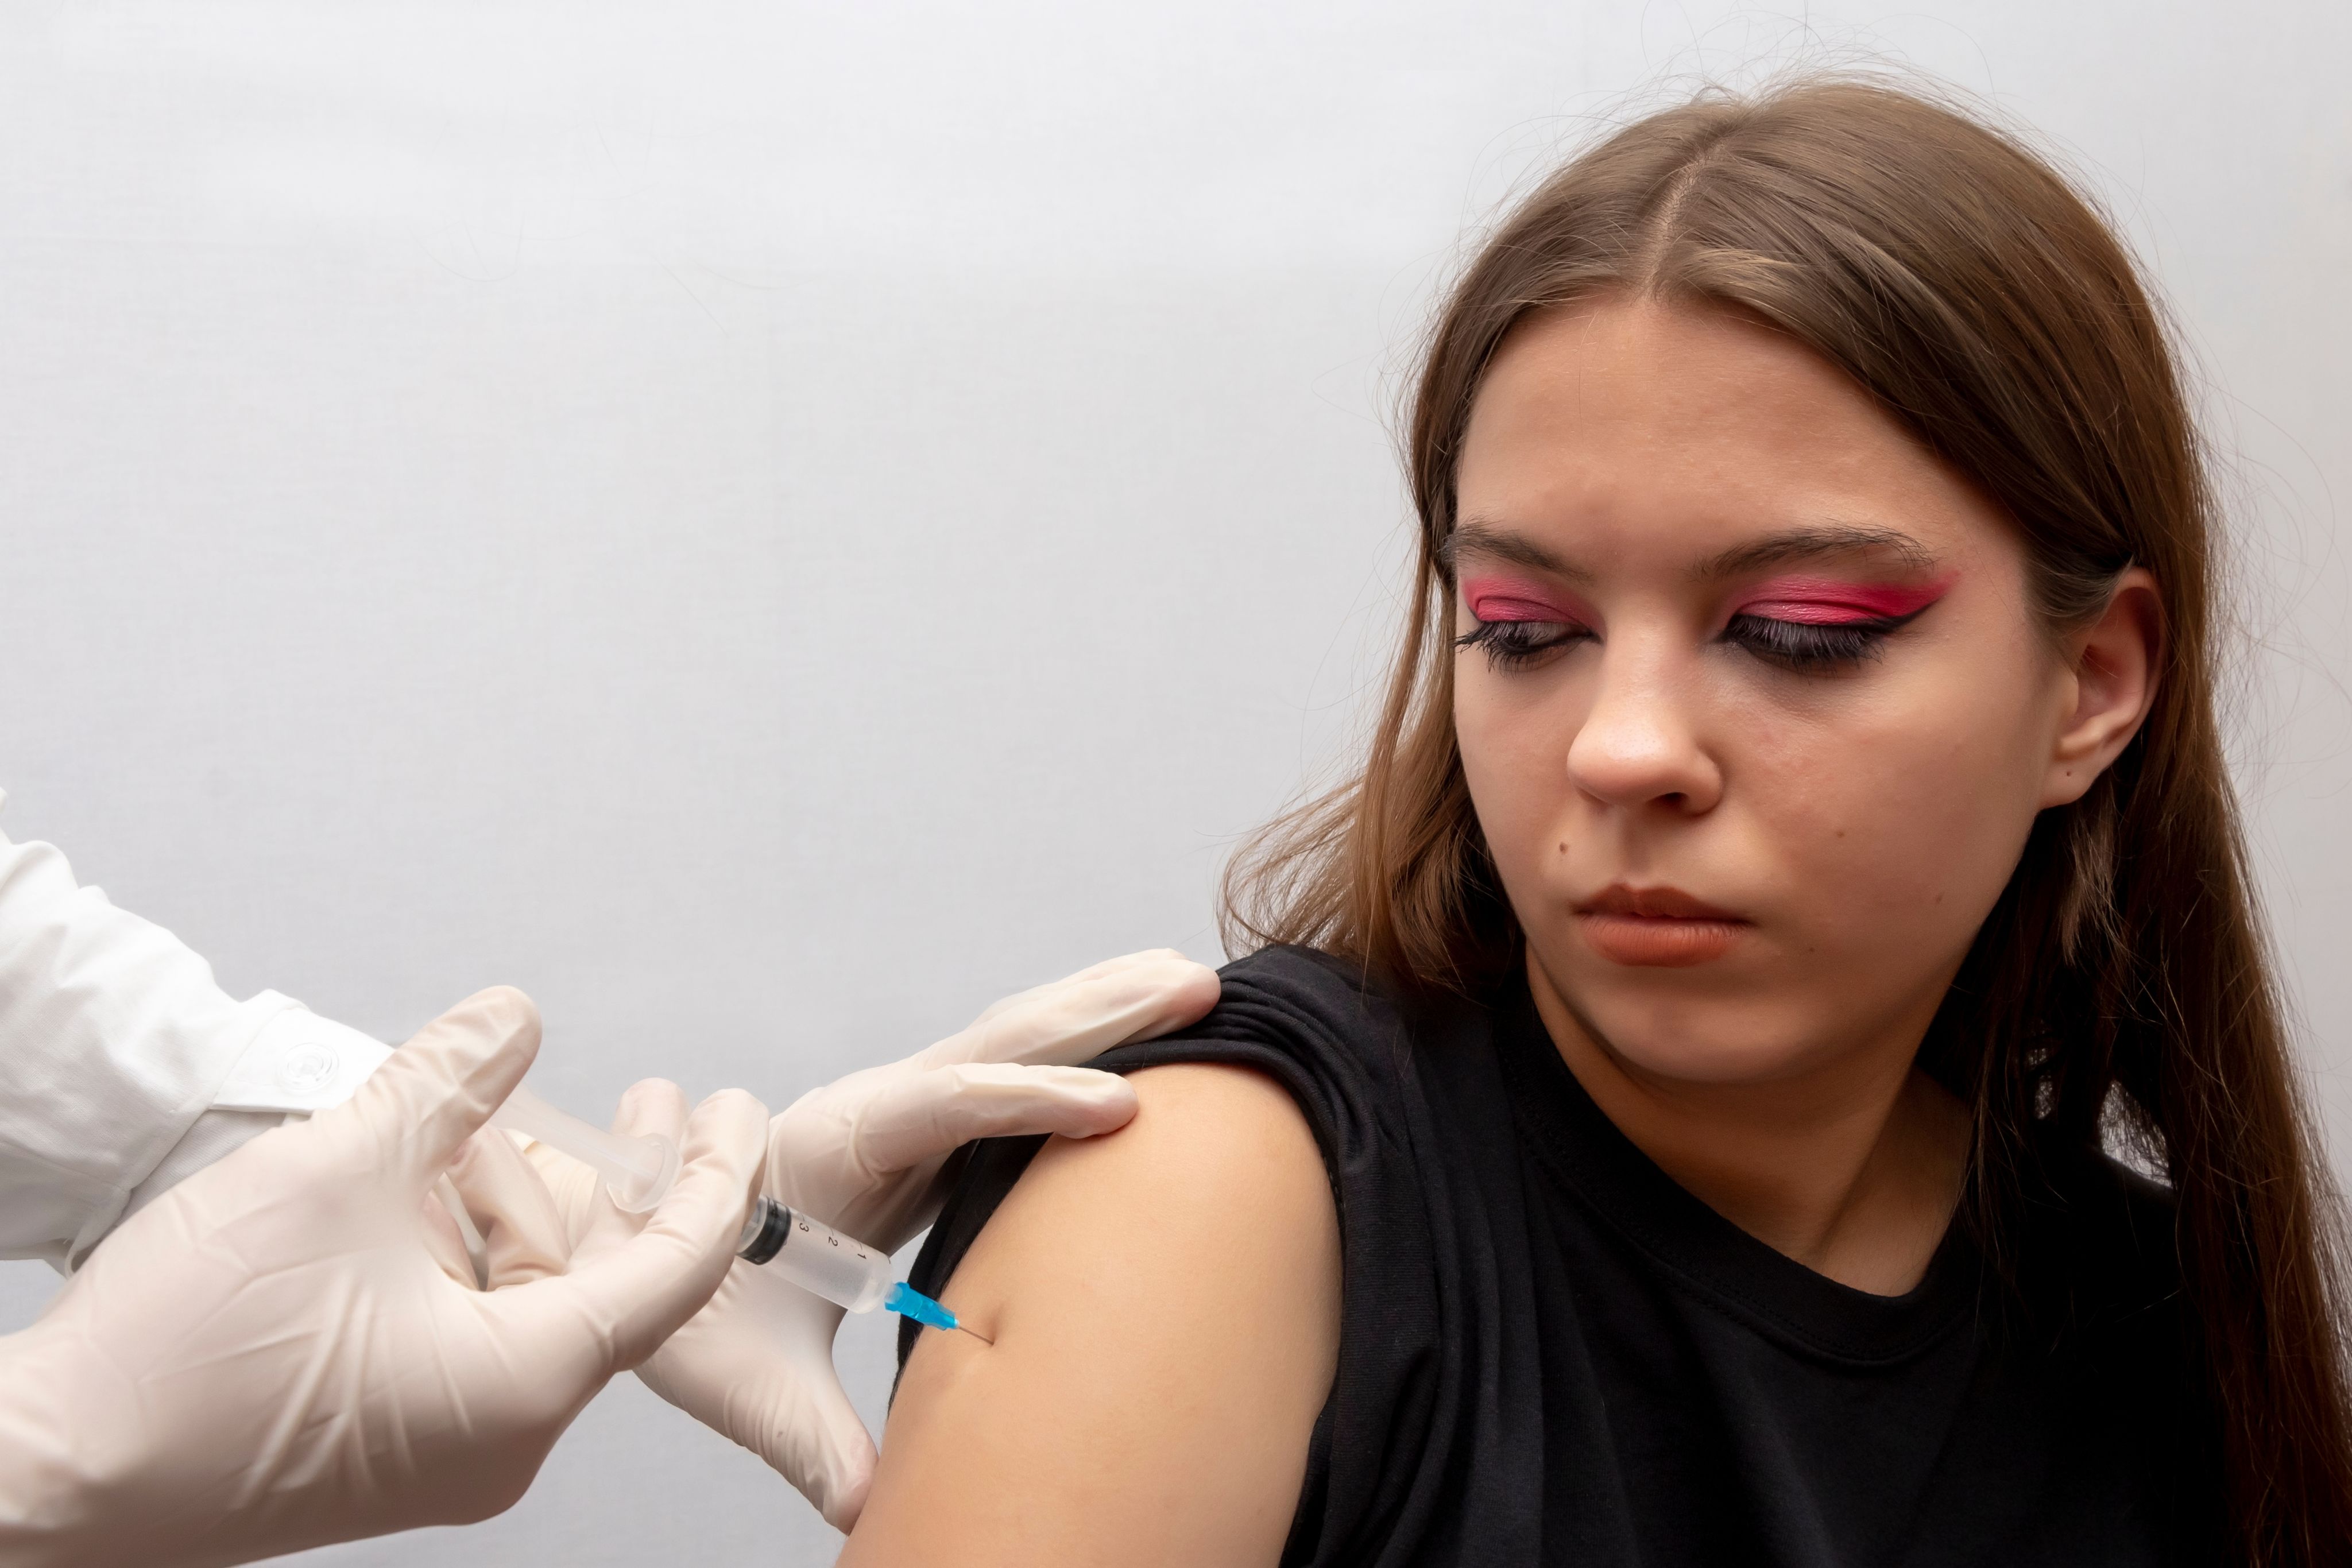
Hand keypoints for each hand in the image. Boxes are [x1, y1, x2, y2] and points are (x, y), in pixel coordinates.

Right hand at [0, 988, 768, 1567]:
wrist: (44, 1478)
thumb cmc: (180, 1355)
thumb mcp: (334, 1171)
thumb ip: (443, 1085)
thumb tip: (513, 1015)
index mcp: (524, 1388)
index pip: (676, 1270)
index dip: (717, 1177)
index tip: (738, 1107)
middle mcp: (503, 1439)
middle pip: (588, 1279)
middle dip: (562, 1179)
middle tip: (531, 1102)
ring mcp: (444, 1454)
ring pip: (512, 1301)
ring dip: (484, 1210)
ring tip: (425, 1140)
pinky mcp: (388, 1451)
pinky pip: (459, 1336)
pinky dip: (443, 1259)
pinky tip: (393, 1195)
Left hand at [610, 950, 1218, 1529]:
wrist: (630, 1252)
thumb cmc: (684, 1309)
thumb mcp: (743, 1380)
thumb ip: (811, 1439)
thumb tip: (872, 1511)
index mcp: (830, 1147)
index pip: (943, 1108)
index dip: (1032, 1103)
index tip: (1121, 1108)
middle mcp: (873, 1108)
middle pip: (997, 1041)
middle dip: (1099, 1011)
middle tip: (1196, 982)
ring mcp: (904, 1107)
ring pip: (1011, 1039)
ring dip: (1099, 1006)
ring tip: (1186, 977)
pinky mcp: (927, 1127)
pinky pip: (1011, 1067)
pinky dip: (1076, 1039)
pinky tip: (1135, 1032)